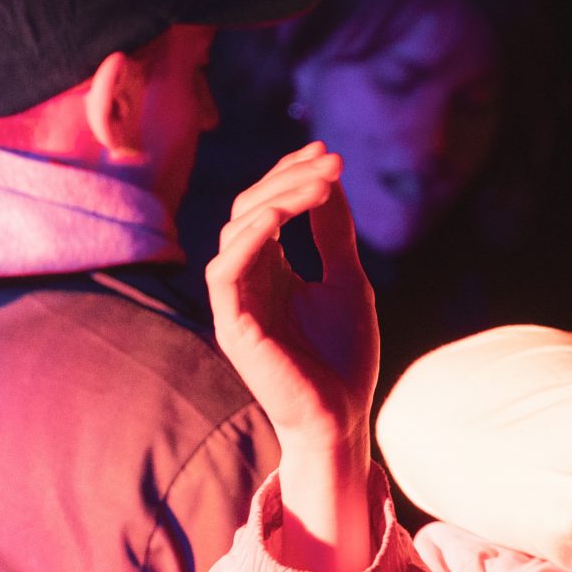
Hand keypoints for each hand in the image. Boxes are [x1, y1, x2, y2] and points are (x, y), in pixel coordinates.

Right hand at [209, 142, 380, 569]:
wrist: (342, 417)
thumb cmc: (344, 357)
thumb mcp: (346, 281)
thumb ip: (333, 234)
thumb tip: (330, 178)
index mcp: (269, 269)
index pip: (268, 207)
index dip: (292, 176)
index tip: (329, 154)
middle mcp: (246, 280)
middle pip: (250, 209)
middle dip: (289, 179)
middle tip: (331, 162)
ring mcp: (235, 302)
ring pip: (236, 232)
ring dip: (277, 200)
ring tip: (320, 183)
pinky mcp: (232, 325)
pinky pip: (225, 271)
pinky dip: (249, 239)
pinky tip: (281, 218)